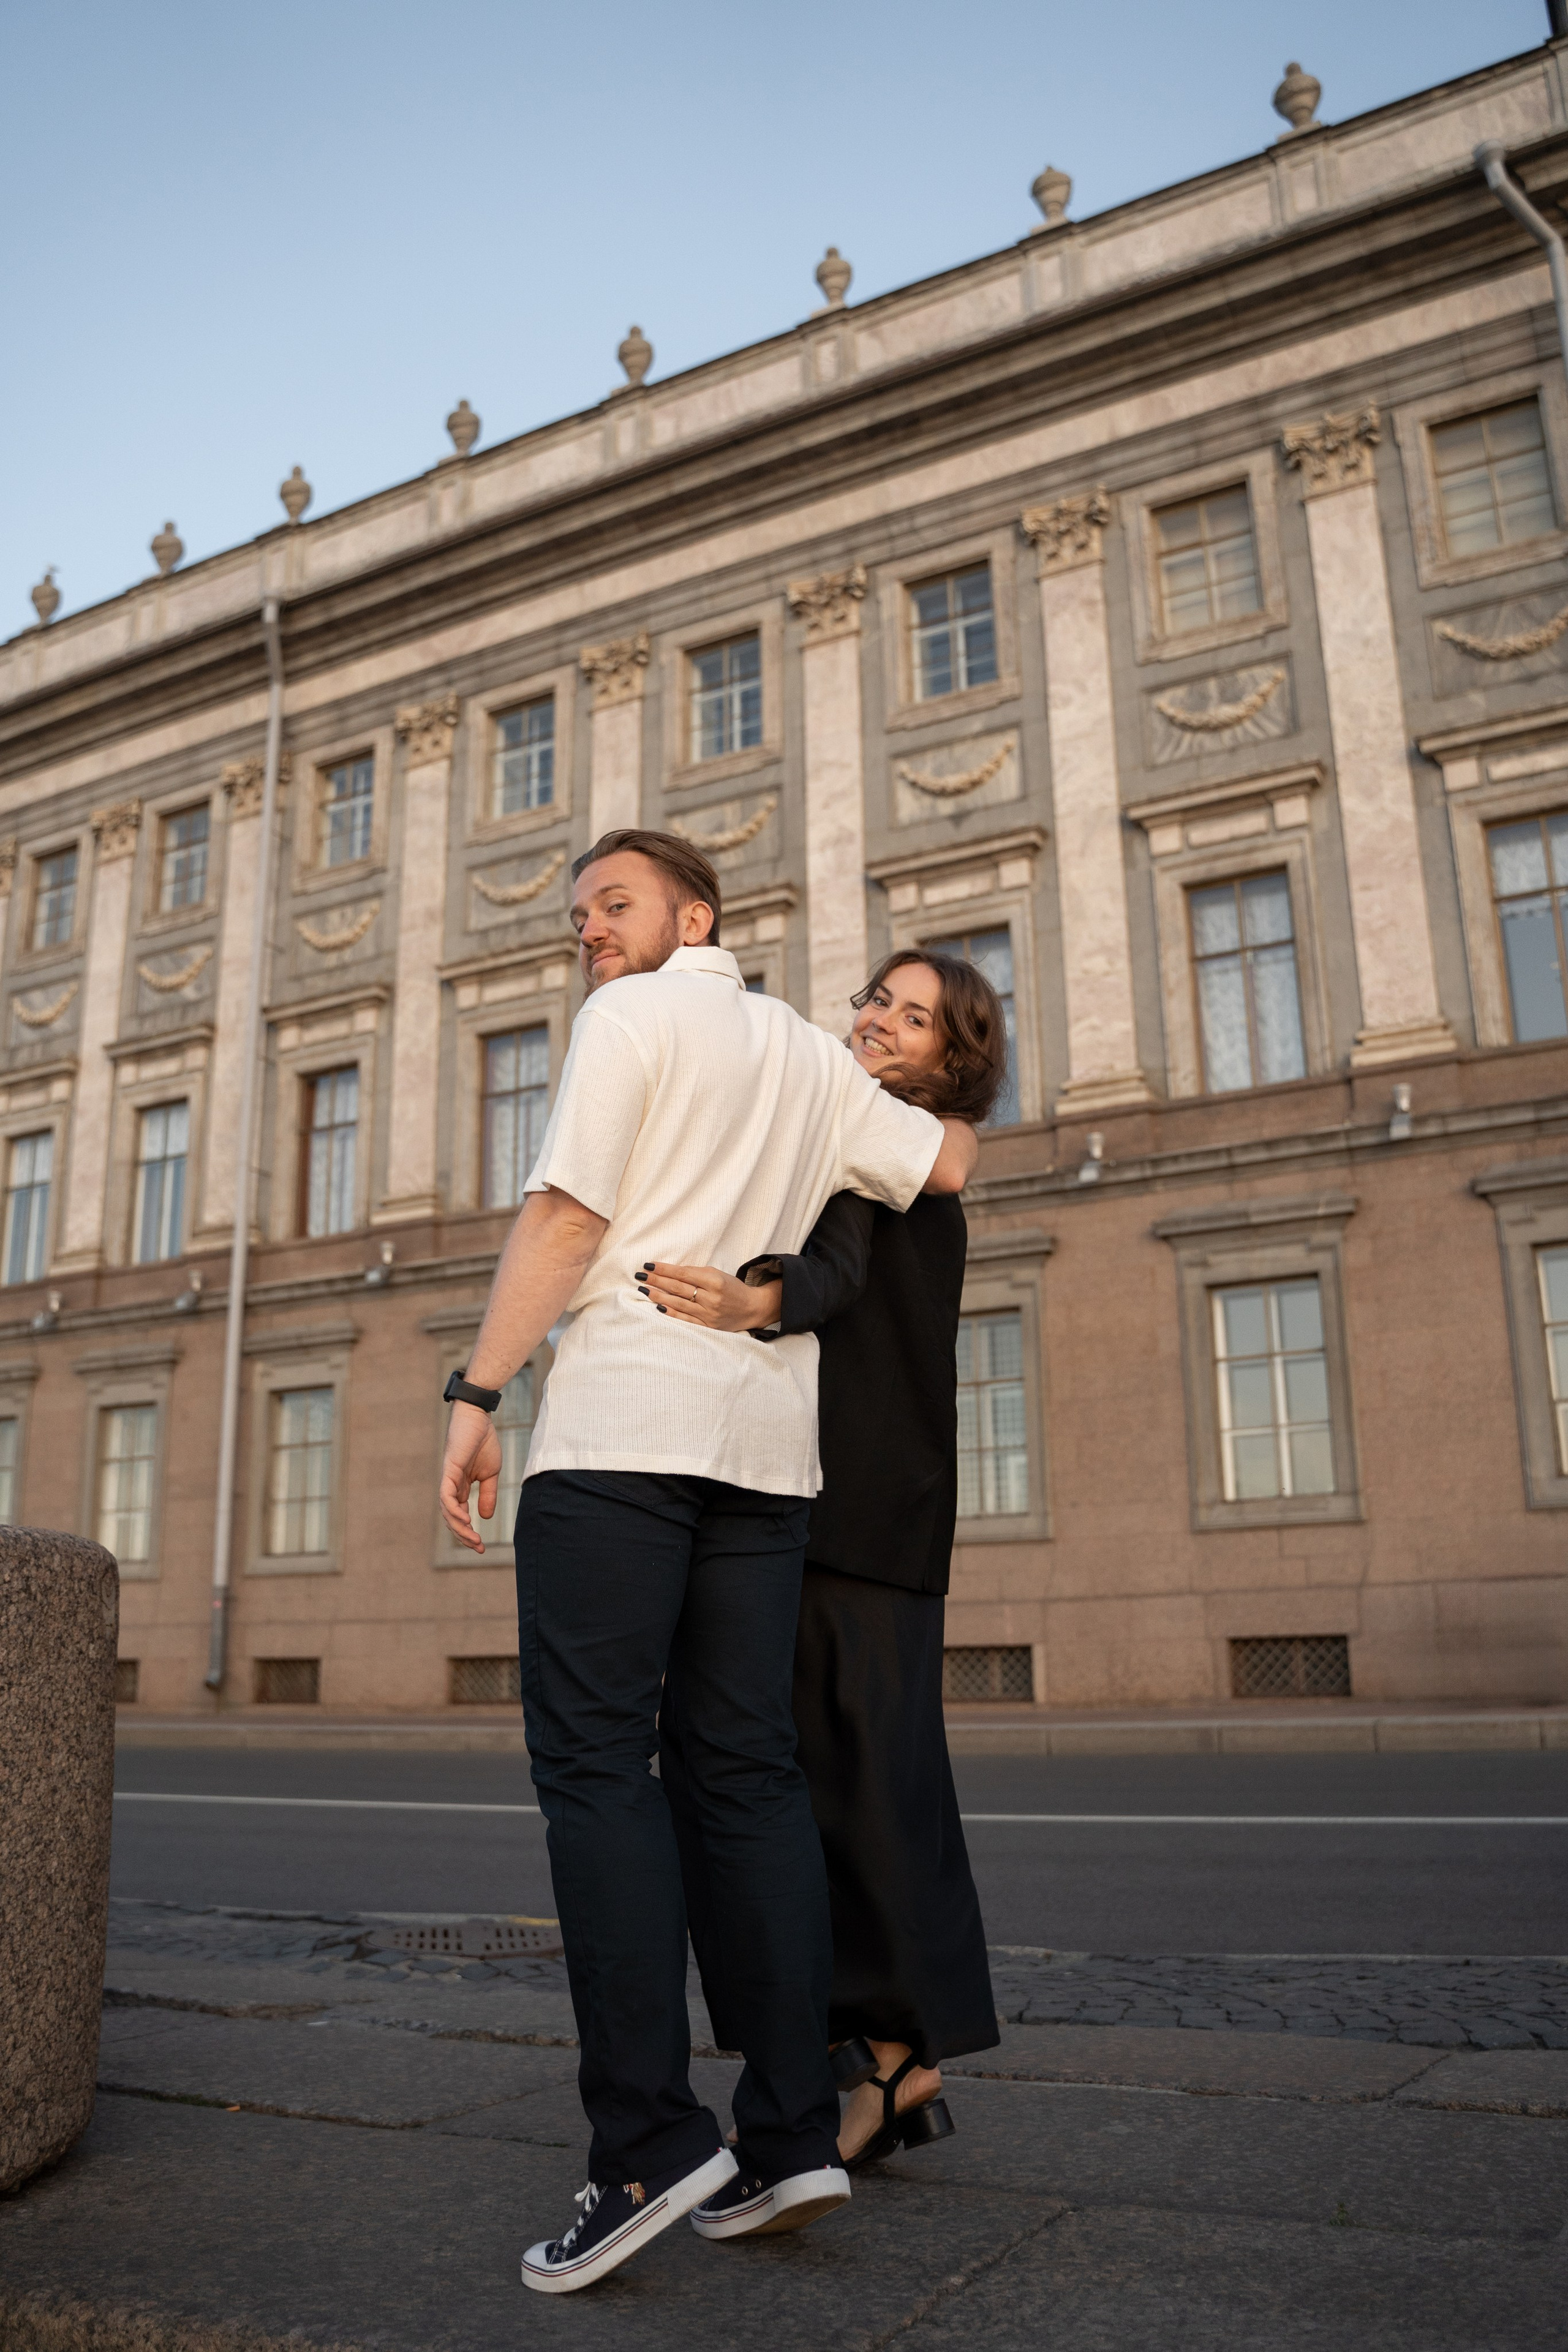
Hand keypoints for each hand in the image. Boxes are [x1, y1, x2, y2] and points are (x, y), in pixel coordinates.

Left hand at [439, 1402, 502, 1553]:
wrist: (478, 1418)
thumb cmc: (483, 1442)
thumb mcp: (490, 1474)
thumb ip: (487, 1494)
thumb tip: (486, 1518)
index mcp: (460, 1488)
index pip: (459, 1516)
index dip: (468, 1533)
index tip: (481, 1547)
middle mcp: (451, 1487)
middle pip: (451, 1518)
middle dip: (463, 1536)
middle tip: (478, 1547)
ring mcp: (448, 1480)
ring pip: (447, 1511)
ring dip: (459, 1527)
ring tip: (473, 1538)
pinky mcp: (449, 1471)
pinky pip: (446, 1496)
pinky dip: (453, 1510)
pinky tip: (465, 1519)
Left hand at [635, 1262, 782, 1331]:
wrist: (752, 1308)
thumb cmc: (732, 1288)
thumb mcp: (718, 1274)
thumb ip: (696, 1273)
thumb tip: (669, 1272)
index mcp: (715, 1281)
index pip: (683, 1274)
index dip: (664, 1269)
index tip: (648, 1265)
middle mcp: (711, 1298)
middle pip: (678, 1288)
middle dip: (657, 1281)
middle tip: (640, 1276)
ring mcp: (709, 1314)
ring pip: (678, 1303)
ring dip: (658, 1296)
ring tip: (644, 1289)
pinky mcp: (708, 1326)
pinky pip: (685, 1319)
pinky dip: (670, 1313)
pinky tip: (657, 1307)